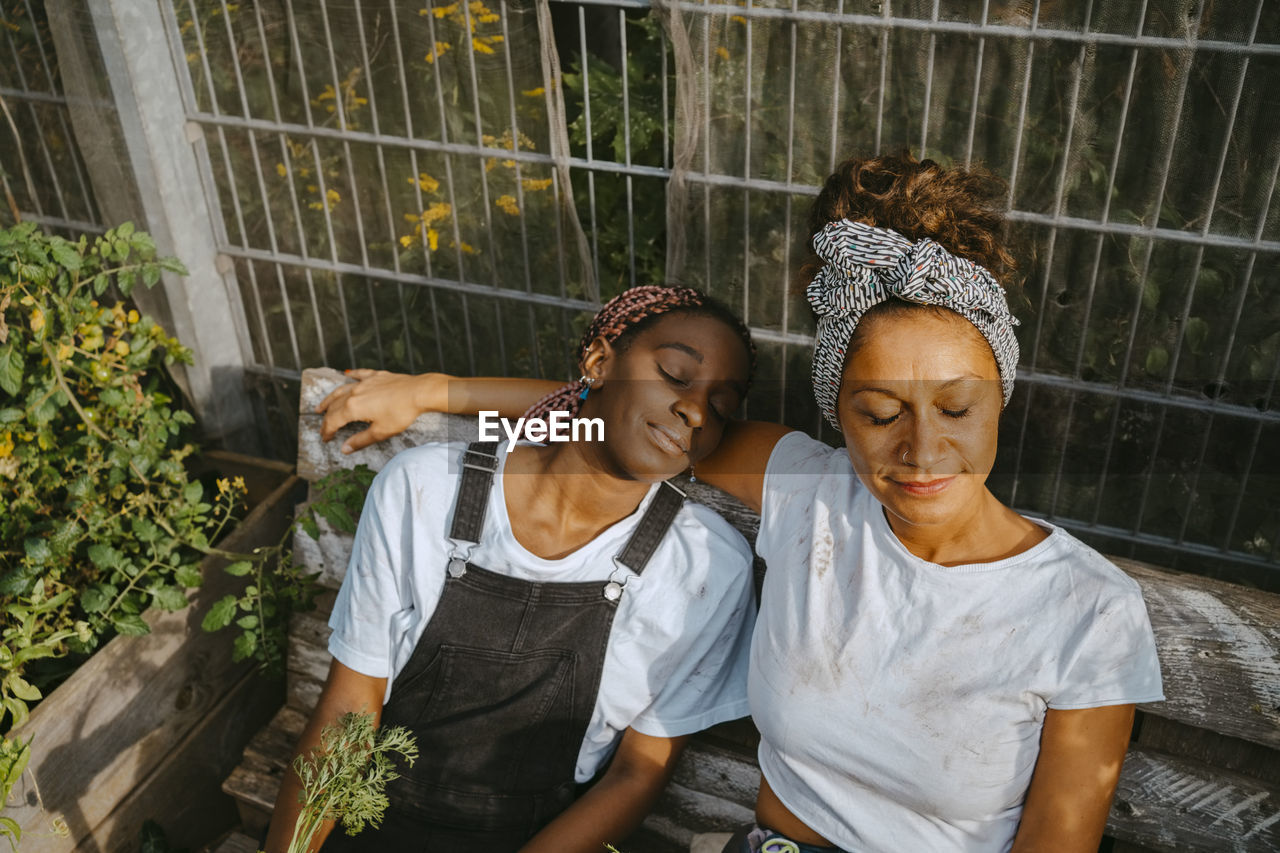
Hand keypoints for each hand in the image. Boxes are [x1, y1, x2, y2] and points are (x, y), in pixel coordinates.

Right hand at [316, 369, 444, 453]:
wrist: (419, 392)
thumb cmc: (401, 413)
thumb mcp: (380, 432)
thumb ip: (360, 440)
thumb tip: (344, 449)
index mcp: (353, 408)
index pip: (333, 421)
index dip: (327, 431)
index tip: (325, 439)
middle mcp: (354, 393)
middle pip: (334, 407)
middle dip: (327, 419)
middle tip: (323, 428)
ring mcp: (364, 383)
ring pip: (341, 390)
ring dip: (330, 399)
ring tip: (321, 406)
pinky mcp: (376, 376)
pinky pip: (359, 375)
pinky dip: (351, 376)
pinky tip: (346, 374)